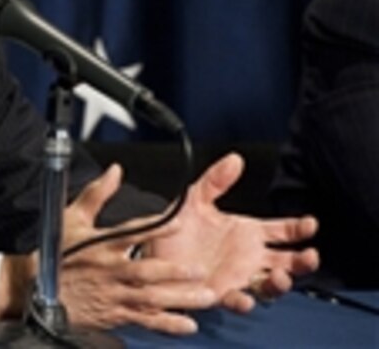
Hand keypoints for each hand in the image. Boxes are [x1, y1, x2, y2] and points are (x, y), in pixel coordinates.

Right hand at [58, 164, 217, 333]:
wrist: (36, 289)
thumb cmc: (56, 252)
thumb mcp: (72, 218)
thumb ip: (97, 194)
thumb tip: (115, 171)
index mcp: (100, 245)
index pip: (130, 233)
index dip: (154, 228)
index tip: (179, 221)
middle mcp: (109, 270)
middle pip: (144, 271)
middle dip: (172, 271)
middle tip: (198, 269)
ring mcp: (113, 294)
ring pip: (149, 298)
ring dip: (178, 298)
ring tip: (205, 296)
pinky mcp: (114, 313)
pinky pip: (143, 320)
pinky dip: (166, 324)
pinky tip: (187, 324)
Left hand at [145, 152, 319, 311]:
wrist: (150, 252)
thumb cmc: (176, 229)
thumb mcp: (194, 199)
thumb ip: (215, 181)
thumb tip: (234, 159)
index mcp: (247, 233)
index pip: (282, 231)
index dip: (299, 228)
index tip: (310, 223)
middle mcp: (248, 257)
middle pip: (287, 262)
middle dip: (303, 261)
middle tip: (309, 256)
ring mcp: (237, 277)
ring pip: (270, 285)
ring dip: (280, 283)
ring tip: (280, 276)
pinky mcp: (220, 293)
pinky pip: (237, 301)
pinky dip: (243, 301)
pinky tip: (245, 297)